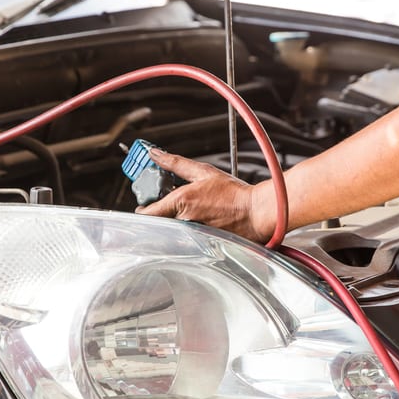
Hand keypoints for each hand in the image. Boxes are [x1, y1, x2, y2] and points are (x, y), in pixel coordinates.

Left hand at [135, 148, 275, 243]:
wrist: (256, 212)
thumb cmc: (234, 194)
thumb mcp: (203, 171)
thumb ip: (175, 163)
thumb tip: (155, 154)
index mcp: (182, 202)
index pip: (149, 212)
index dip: (143, 210)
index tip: (145, 206)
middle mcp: (185, 220)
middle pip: (158, 223)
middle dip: (160, 216)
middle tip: (167, 207)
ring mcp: (192, 235)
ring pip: (171, 232)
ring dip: (173, 224)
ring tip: (189, 215)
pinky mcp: (201, 244)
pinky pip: (185, 240)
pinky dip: (186, 234)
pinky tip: (199, 224)